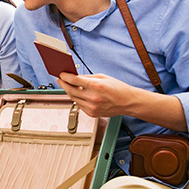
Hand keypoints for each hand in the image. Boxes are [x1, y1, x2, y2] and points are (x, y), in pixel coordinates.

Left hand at [58, 72, 188, 131]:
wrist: (128, 102)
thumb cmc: (118, 88)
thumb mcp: (103, 77)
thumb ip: (87, 77)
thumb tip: (75, 76)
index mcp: (97, 86)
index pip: (75, 81)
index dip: (65, 77)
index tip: (61, 74)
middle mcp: (93, 98)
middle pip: (71, 90)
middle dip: (63, 84)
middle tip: (60, 80)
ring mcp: (92, 107)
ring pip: (73, 98)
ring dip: (69, 91)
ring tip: (68, 86)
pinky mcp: (92, 113)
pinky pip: (79, 105)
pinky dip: (76, 99)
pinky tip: (78, 94)